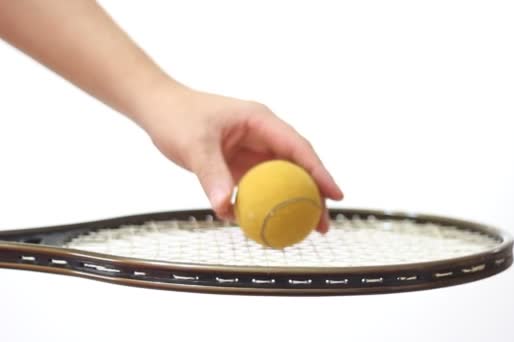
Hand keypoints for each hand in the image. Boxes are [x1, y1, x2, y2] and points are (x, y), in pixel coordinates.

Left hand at [134, 85, 342, 232]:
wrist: (159, 109)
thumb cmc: (177, 117)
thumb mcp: (194, 145)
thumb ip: (211, 174)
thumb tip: (226, 208)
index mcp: (260, 121)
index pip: (298, 148)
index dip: (319, 172)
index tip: (335, 195)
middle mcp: (263, 135)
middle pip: (298, 166)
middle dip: (314, 195)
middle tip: (323, 225)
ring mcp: (253, 149)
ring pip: (283, 178)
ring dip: (294, 203)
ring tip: (305, 230)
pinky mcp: (241, 163)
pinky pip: (261, 186)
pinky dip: (269, 204)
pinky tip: (272, 223)